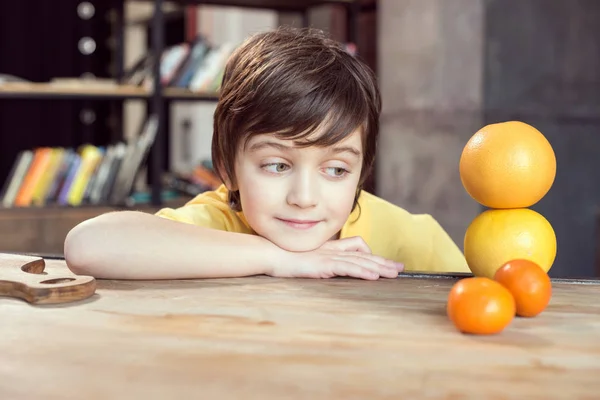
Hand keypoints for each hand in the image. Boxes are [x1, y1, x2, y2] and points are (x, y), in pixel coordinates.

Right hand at [269, 236, 403, 279]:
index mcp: (329, 249)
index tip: (385, 263)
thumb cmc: (285, 258)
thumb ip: (319, 261)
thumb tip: (327, 267)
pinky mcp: (324, 264)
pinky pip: (347, 267)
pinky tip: (374, 276)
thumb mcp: (306, 259)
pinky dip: (362, 271)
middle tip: (400, 268)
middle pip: (363, 254)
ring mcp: (328, 256)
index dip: (372, 255)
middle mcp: (332, 251)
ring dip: (378, 267)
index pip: (356, 248)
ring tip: (394, 274)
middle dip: (383, 261)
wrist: (270, 255)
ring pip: (359, 261)